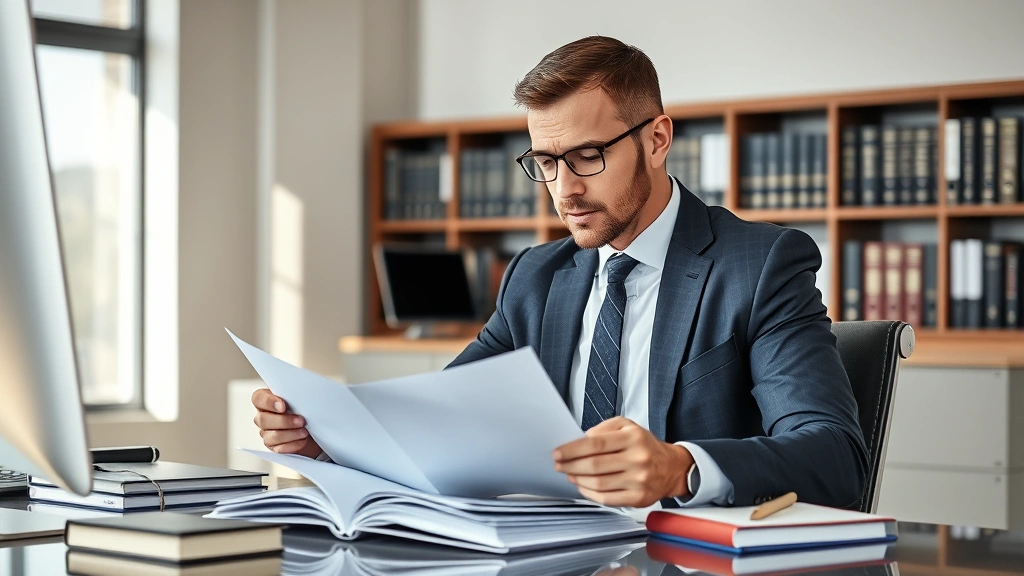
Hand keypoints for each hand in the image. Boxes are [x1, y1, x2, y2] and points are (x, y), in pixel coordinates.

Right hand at [251, 388, 321, 458]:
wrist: (313, 427)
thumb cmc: (304, 409)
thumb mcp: (300, 398)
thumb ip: (295, 395)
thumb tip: (303, 392)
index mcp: (266, 401)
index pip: (258, 399)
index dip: (268, 402)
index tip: (283, 406)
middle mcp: (263, 417)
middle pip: (263, 420)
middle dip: (284, 421)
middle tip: (301, 420)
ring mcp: (267, 433)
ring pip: (271, 436)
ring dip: (290, 434)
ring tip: (304, 432)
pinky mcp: (274, 446)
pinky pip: (279, 448)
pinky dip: (292, 445)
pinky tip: (302, 440)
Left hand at [552, 417, 693, 507]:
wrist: (672, 468)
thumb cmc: (645, 445)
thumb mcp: (628, 426)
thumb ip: (603, 428)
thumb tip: (581, 440)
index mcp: (633, 438)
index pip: (595, 444)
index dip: (572, 450)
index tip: (557, 453)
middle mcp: (638, 459)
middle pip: (594, 465)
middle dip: (571, 465)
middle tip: (559, 465)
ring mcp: (639, 481)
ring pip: (599, 484)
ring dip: (578, 480)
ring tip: (570, 474)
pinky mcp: (639, 498)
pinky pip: (607, 499)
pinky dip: (589, 494)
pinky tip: (583, 486)